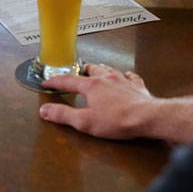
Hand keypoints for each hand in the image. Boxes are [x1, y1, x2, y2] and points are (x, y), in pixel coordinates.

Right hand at [38, 63, 157, 139]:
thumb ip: (64, 115)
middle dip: (81, 71)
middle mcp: (107, 78)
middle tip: (76, 73)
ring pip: (108, 69)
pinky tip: (126, 75)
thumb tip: (45, 110)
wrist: (147, 117)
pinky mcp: (137, 86)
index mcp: (92, 86)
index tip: (47, 82)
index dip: (56, 82)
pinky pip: (130, 76)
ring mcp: (123, 80)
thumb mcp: (85, 122)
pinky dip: (125, 75)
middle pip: (90, 69)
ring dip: (100, 69)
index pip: (68, 81)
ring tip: (96, 70)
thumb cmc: (117, 121)